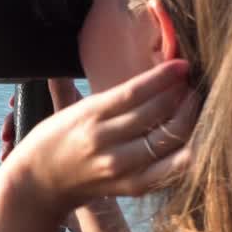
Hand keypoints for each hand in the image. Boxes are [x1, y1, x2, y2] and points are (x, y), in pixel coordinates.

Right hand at [0, 59, 198, 218]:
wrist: (38, 186)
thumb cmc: (51, 142)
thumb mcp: (63, 108)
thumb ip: (78, 81)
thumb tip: (81, 44)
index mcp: (88, 115)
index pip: (134, 91)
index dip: (164, 76)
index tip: (182, 64)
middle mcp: (105, 141)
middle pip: (157, 113)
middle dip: (181, 94)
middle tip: (191, 84)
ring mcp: (120, 167)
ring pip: (169, 139)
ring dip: (189, 119)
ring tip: (193, 105)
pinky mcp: (131, 187)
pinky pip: (171, 169)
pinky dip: (187, 151)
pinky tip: (193, 136)